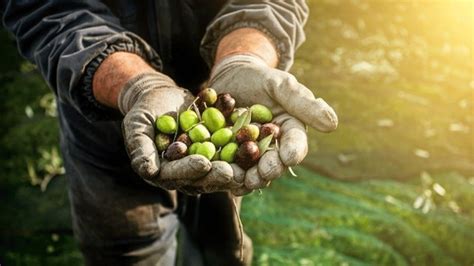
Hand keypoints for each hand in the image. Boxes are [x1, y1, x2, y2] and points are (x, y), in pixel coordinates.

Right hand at [119, 72, 236, 193]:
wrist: (161, 96)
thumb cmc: (144, 111)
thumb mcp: (137, 126)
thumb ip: (141, 148)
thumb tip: (148, 171)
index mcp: (163, 172)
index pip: (176, 175)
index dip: (189, 170)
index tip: (203, 164)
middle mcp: (185, 172)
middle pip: (202, 177)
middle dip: (217, 174)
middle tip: (232, 172)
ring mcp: (203, 162)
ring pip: (221, 167)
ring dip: (236, 165)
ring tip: (248, 161)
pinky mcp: (217, 150)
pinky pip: (231, 150)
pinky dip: (243, 146)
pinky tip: (255, 142)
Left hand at [208, 54, 337, 193]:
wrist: (231, 76)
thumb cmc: (260, 78)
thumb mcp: (281, 84)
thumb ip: (302, 103)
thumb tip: (332, 124)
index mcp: (289, 131)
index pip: (295, 144)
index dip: (293, 151)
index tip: (289, 157)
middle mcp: (272, 147)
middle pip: (274, 163)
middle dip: (269, 170)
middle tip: (263, 175)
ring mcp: (249, 153)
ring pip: (251, 170)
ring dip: (247, 178)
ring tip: (241, 181)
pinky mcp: (228, 154)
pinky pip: (227, 165)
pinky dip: (224, 172)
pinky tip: (219, 175)